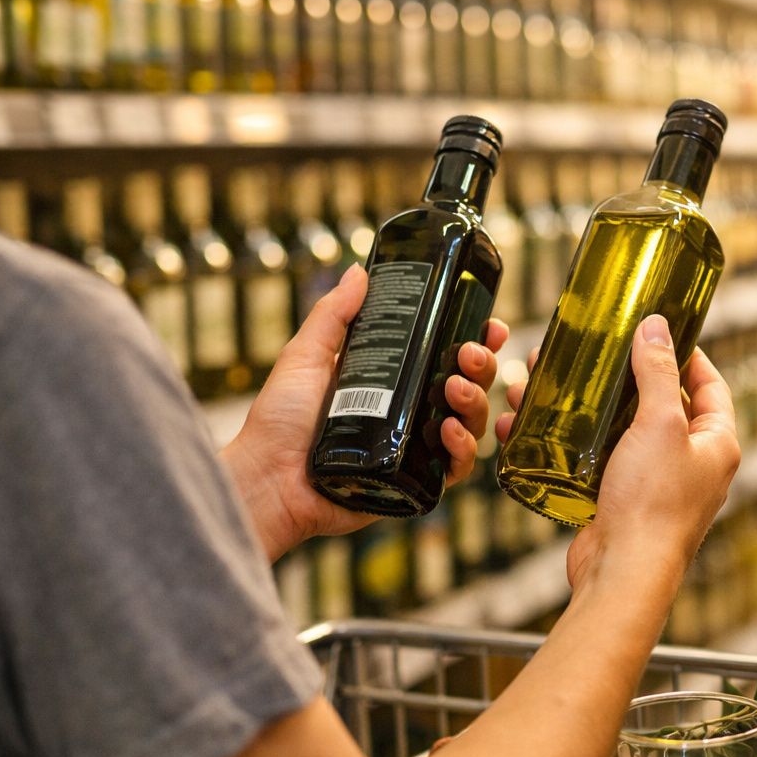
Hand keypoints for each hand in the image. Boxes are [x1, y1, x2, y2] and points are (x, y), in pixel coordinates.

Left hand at [221, 264, 507, 560]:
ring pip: (471, 424)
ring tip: (454, 389)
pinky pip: (457, 468)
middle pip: (468, 386)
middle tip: (469, 354)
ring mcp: (416, 448)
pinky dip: (463, 448)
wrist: (267, 479)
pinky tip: (448, 431)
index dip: (475, 340)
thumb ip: (333, 315)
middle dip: (480, 366)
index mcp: (392, 379)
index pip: (446, 355)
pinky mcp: (416, 484)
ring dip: (475, 402)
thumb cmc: (278, 421)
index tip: (490, 325)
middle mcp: (410, 412)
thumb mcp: (305, 356)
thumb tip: (358, 272)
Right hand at [498, 315, 739, 588]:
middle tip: (601, 354)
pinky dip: (576, 443)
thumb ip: (658, 372)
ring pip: (625, 433)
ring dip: (594, 409)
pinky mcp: (623, 502)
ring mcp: (657, 486)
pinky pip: (600, 461)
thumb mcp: (659, 424)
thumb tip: (656, 327)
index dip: (690, 355)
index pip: (711, 386)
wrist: (622, 573)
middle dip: (629, 379)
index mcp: (717, 444)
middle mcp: (693, 465)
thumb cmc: (652, 504)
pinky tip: (547, 426)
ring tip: (558, 384)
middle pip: (664, 406)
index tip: (663, 331)